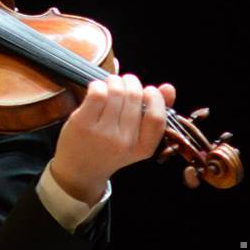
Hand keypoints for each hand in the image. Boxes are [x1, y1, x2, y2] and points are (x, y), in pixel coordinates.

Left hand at [50, 72, 175, 205]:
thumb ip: (155, 114)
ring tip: (111, 83)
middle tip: (126, 82)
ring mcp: (103, 133)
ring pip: (116, 91)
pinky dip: (98, 84)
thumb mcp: (137, 140)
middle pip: (134, 97)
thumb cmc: (111, 149)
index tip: (149, 90)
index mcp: (142, 148)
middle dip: (131, 82)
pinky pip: (97, 92)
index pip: (157, 118)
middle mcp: (124, 142)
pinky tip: (97, 89)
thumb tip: (168, 88)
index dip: (155, 98)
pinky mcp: (83, 124)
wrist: (80, 169)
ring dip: (114, 80)